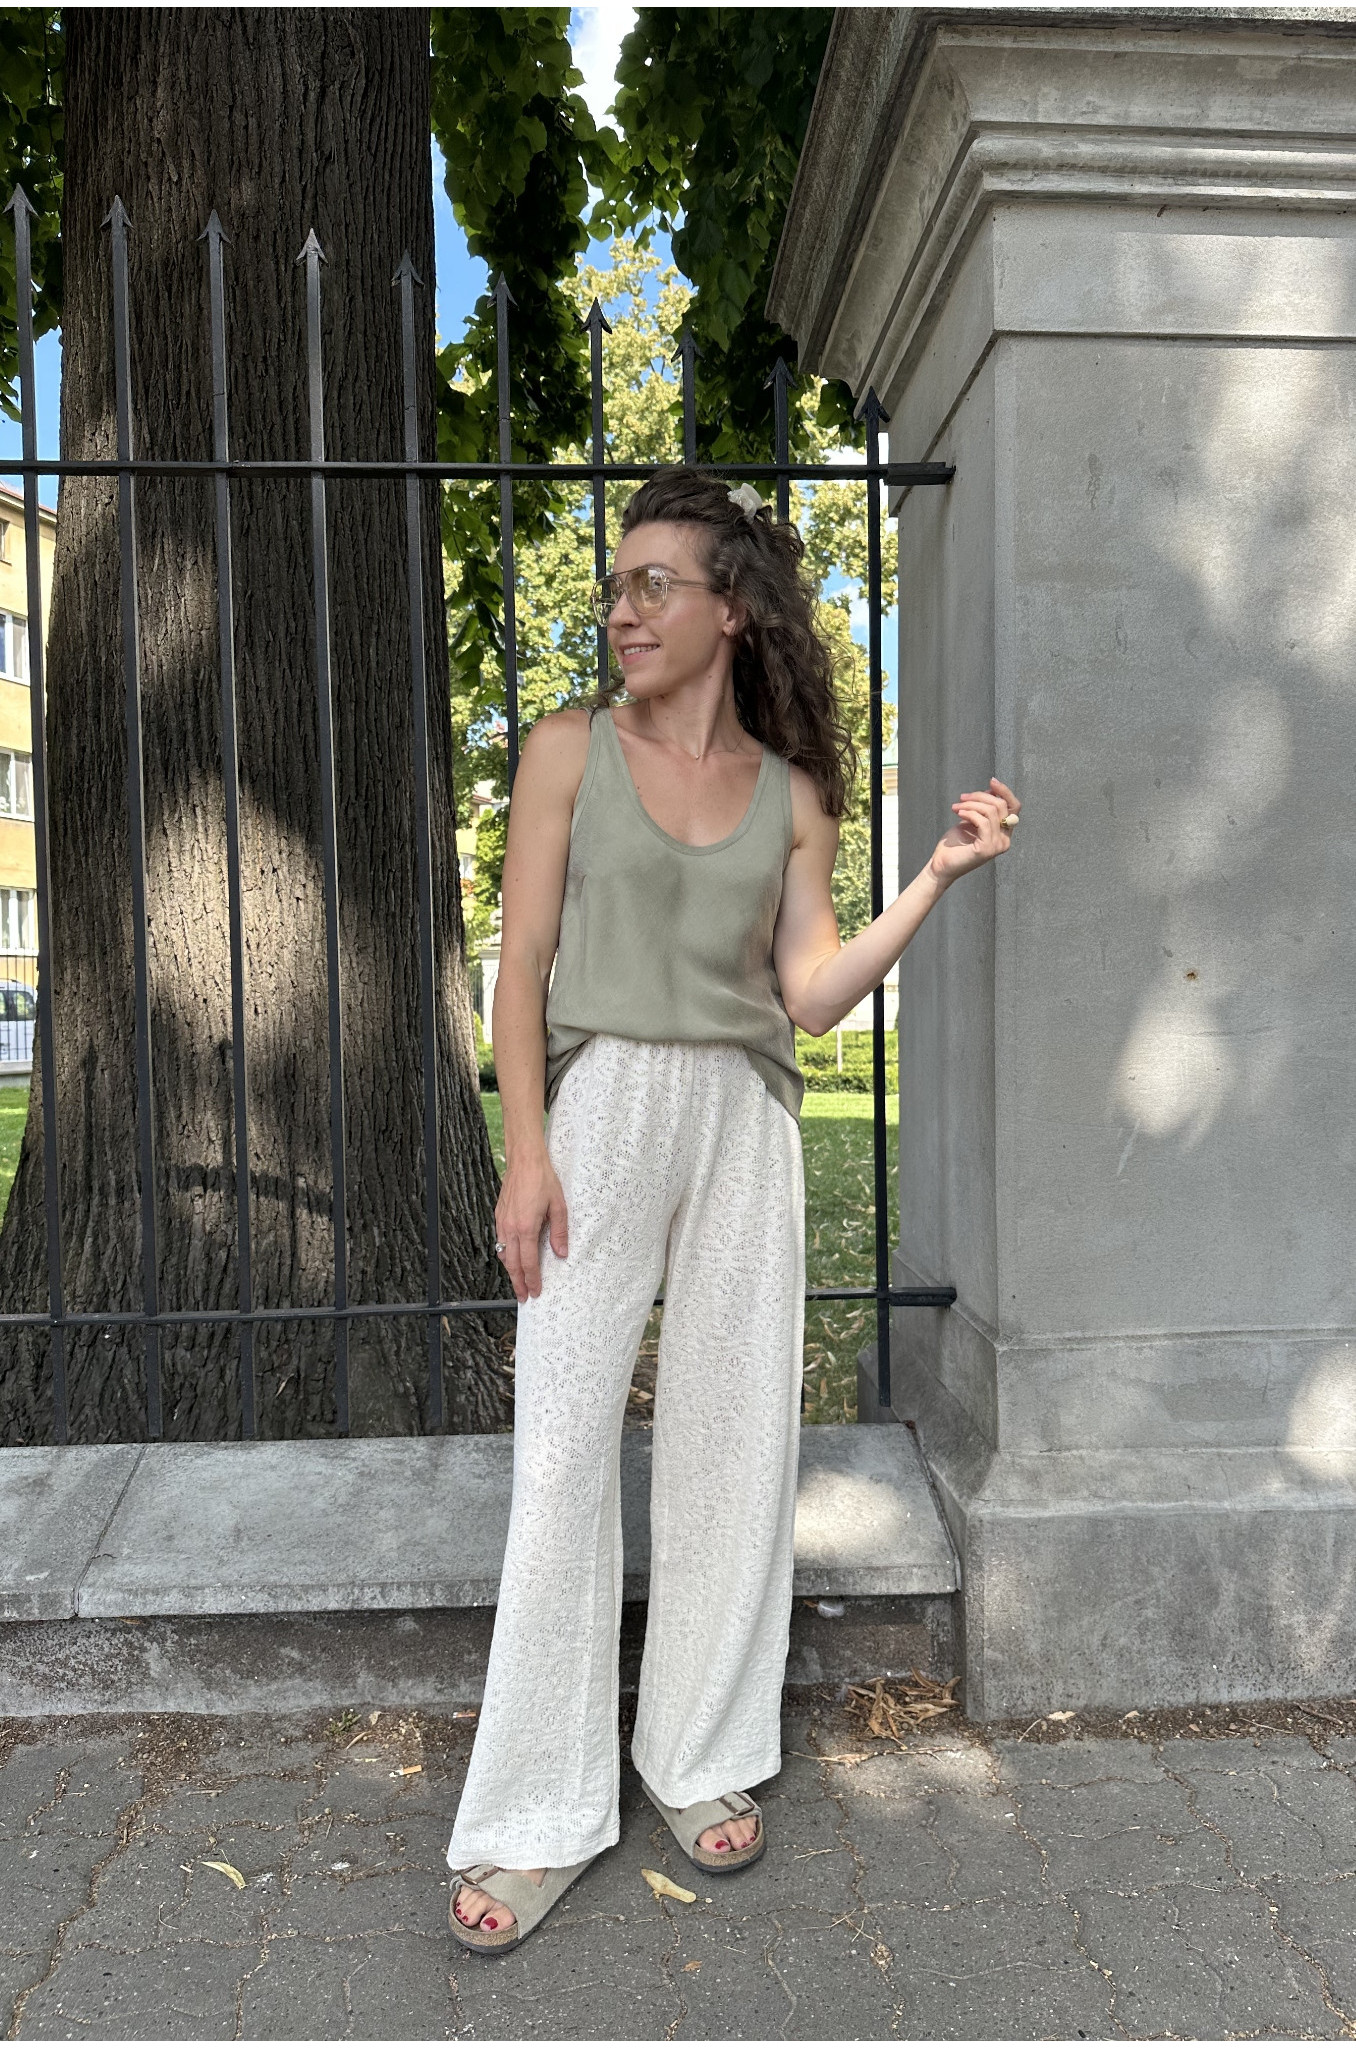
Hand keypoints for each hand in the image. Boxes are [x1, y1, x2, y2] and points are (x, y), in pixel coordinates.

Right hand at [494, 1149, 568, 1302]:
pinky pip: (500, 1242)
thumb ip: (560, 1232)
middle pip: (512, 1264)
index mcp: (526, 1227)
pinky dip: (505, 1255)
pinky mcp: (499, 1216)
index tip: (536, 1292)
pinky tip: (512, 1259)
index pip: (528, 1262)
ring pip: (503, 1254)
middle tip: (524, 1297)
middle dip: (518, 1283)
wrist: (525, 1161)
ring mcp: (502, 1222)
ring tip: (518, 1282)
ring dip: (511, 1271)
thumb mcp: (559, 1206)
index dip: (532, 1280)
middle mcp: (510, 1228)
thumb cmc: (543, 1180)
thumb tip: (561, 1254)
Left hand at [929, 777, 1020, 883]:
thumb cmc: (955, 844)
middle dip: (980, 796)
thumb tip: (992, 790)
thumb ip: (984, 808)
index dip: (1005, 792)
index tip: (991, 781)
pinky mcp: (986, 849)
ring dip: (971, 804)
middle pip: (1001, 806)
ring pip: (991, 811)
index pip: (1014, 807)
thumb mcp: (972, 820)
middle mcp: (1005, 840)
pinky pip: (983, 821)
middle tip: (962, 798)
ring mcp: (997, 846)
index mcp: (1004, 833)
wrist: (941, 865)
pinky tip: (958, 813)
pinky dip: (969, 813)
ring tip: (956, 807)